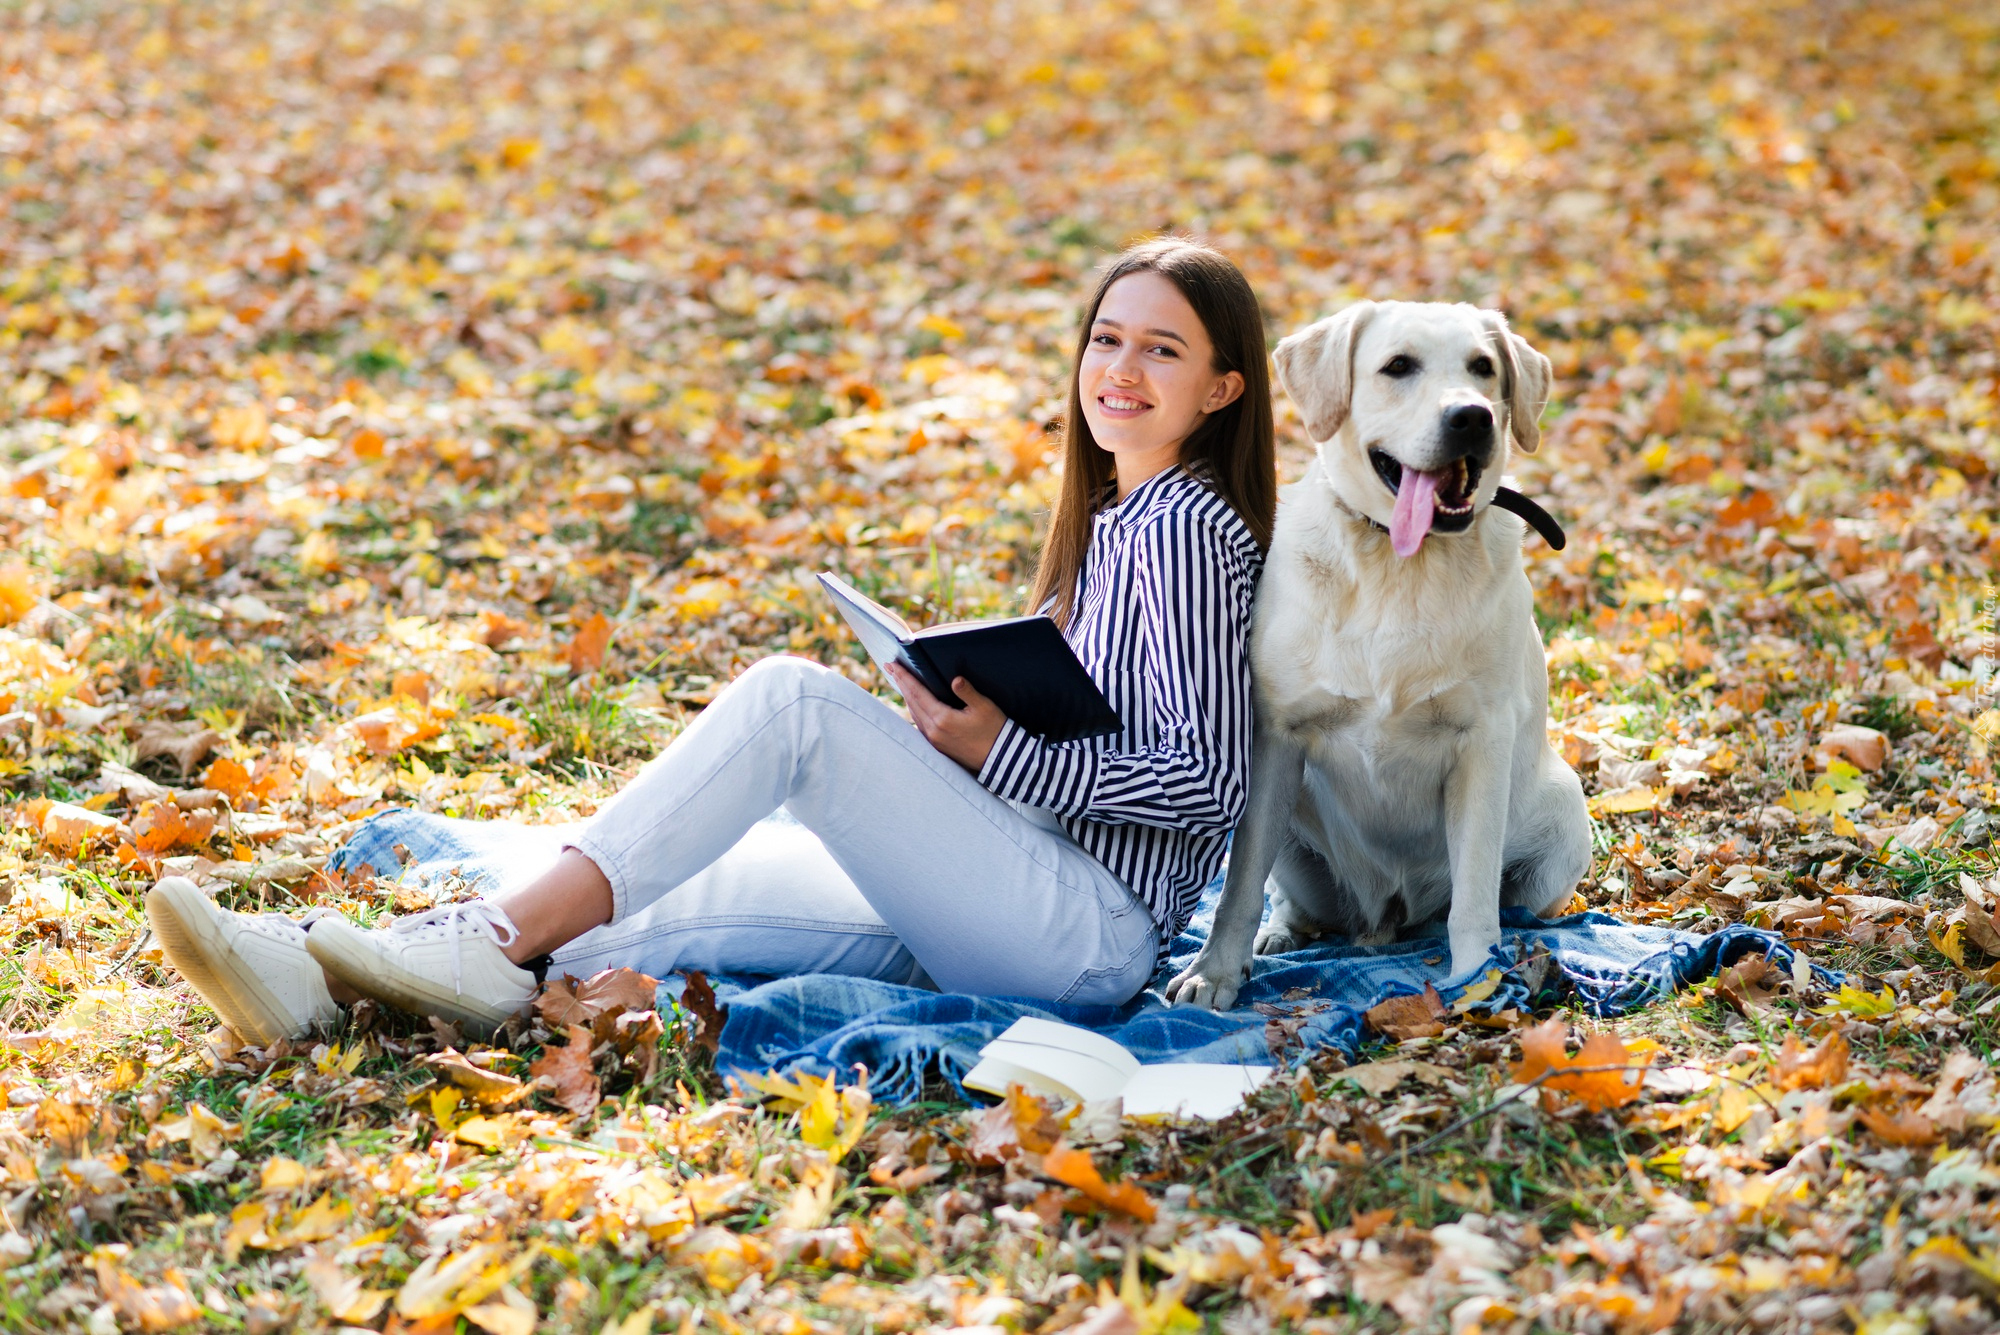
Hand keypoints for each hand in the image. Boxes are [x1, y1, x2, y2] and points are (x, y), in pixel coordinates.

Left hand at [888, 664, 1005, 772]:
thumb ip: (967, 692)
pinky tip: (914, 703)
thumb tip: (956, 679)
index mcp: (942, 719)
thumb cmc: (995, 730)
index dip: (904, 677)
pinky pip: (919, 724)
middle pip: (912, 702)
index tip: (893, 664)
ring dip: (906, 696)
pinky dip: (914, 709)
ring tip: (900, 682)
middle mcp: (933, 730)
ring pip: (914, 713)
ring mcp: (934, 740)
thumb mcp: (984, 707)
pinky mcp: (938, 746)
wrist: (1000, 759)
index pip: (917, 693)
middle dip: (901, 683)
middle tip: (890, 667)